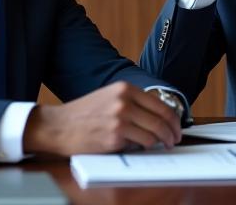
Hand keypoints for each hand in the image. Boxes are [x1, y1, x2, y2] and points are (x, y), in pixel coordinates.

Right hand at [22, 81, 182, 155]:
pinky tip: (144, 147)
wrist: (58, 126)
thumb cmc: (83, 114)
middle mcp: (124, 101)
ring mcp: (120, 118)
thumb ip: (131, 102)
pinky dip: (146, 146)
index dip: (173, 118)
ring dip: (161, 141)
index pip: (160, 103)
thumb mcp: (109, 97)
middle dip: (171, 131)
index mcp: (124, 88)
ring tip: (162, 144)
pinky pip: (141, 143)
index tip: (176, 126)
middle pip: (161, 118)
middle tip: (174, 139)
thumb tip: (156, 116)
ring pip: (154, 131)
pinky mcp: (115, 136)